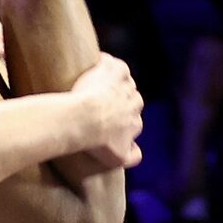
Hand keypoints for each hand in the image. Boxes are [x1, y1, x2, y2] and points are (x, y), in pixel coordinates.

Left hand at [70, 54, 144, 168]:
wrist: (84, 119)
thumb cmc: (97, 141)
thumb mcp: (117, 158)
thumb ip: (132, 157)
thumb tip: (138, 154)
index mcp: (136, 122)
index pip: (133, 120)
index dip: (120, 120)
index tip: (106, 122)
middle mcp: (135, 103)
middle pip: (131, 100)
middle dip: (118, 101)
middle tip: (97, 104)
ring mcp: (126, 86)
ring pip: (124, 82)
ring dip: (111, 83)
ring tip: (93, 87)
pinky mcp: (116, 70)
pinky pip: (114, 64)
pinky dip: (105, 64)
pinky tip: (94, 67)